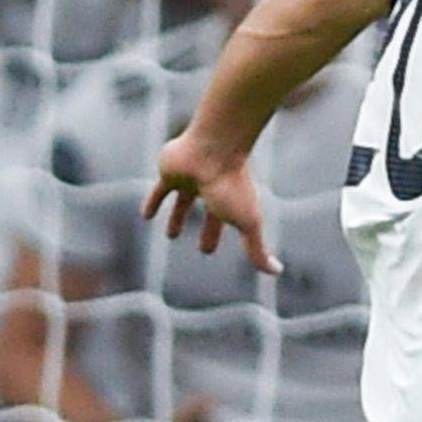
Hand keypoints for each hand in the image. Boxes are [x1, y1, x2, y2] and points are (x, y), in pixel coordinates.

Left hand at [142, 129, 277, 274]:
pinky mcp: (170, 173)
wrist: (213, 148)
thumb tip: (276, 272)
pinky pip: (160, 190)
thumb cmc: (232, 185)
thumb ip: (257, 249)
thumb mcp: (247, 223)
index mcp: (229, 201)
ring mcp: (190, 181)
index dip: (216, 237)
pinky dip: (153, 203)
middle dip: (209, 230)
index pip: (226, 224)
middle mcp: (211, 190)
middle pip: (210, 214)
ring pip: (184, 202)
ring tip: (171, 235)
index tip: (209, 250)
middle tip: (205, 249)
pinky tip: (145, 216)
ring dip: (179, 217)